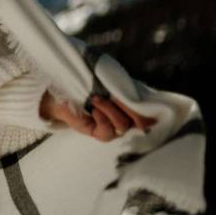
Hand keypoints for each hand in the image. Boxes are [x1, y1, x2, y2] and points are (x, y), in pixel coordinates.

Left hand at [39, 90, 156, 141]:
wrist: (61, 89)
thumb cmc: (86, 80)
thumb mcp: (107, 79)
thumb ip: (125, 86)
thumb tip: (140, 93)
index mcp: (133, 104)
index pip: (153, 114)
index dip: (154, 112)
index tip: (148, 103)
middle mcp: (127, 119)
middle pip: (142, 121)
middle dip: (129, 107)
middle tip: (114, 95)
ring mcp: (114, 128)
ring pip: (123, 124)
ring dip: (110, 109)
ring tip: (95, 98)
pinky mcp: (99, 134)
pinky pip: (107, 132)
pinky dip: (102, 119)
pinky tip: (93, 110)